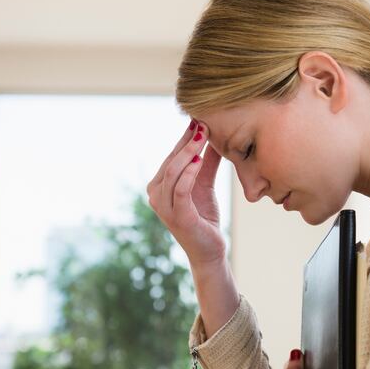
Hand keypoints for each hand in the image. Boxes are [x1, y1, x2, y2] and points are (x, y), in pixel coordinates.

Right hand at [146, 119, 226, 265]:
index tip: (198, 118)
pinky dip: (188, 173)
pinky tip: (198, 160)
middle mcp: (156, 194)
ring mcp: (163, 206)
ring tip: (202, 136)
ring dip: (188, 152)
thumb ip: (206, 161)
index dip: (184, 138)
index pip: (172, 156)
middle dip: (187, 141)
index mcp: (159, 185)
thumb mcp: (204, 183)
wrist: (209, 250)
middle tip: (202, 122)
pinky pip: (180, 190)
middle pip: (171, 161)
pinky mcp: (176, 216)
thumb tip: (214, 135)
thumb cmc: (204, 217)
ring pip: (173, 172)